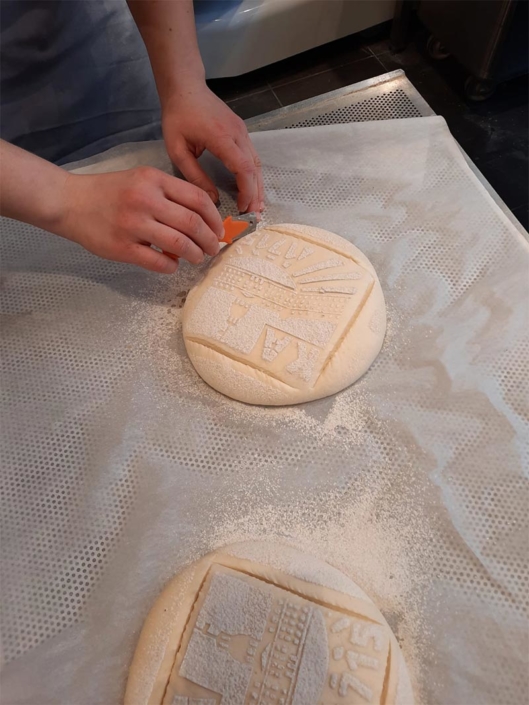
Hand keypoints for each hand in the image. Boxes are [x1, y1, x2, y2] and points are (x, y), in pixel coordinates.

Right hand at [57, 167, 223, 272]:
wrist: (69, 202)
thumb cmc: (109, 192)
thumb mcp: (141, 180)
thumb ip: (169, 194)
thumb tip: (202, 219)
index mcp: (154, 180)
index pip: (198, 198)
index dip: (215, 218)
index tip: (219, 230)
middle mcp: (145, 200)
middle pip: (193, 223)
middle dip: (210, 240)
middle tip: (213, 248)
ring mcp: (133, 224)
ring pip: (180, 244)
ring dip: (195, 255)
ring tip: (197, 258)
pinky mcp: (122, 247)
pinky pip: (158, 262)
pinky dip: (171, 266)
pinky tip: (172, 265)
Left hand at [162, 83, 263, 213]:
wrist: (185, 87)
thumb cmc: (177, 116)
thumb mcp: (177, 149)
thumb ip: (194, 175)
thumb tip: (212, 199)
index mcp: (221, 137)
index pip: (242, 168)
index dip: (246, 191)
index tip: (243, 208)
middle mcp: (237, 133)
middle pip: (255, 168)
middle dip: (255, 194)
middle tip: (253, 215)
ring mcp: (242, 131)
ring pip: (257, 163)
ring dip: (258, 186)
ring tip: (256, 206)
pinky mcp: (241, 131)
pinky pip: (252, 157)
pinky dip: (254, 175)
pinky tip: (251, 188)